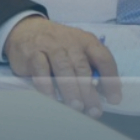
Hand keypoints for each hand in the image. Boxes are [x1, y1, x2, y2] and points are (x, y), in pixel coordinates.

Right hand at [5, 17, 121, 116]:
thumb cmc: (58, 45)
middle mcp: (70, 42)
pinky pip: (41, 70)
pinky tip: (52, 98)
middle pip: (83, 68)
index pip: (103, 59)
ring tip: (76, 107)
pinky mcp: (32, 53)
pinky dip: (47, 86)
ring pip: (63, 69)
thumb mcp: (77, 49)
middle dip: (89, 92)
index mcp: (86, 41)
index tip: (114, 99)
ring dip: (71, 90)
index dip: (111, 80)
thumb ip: (90, 66)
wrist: (26, 29)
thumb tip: (103, 93)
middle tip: (93, 111)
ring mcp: (50, 46)